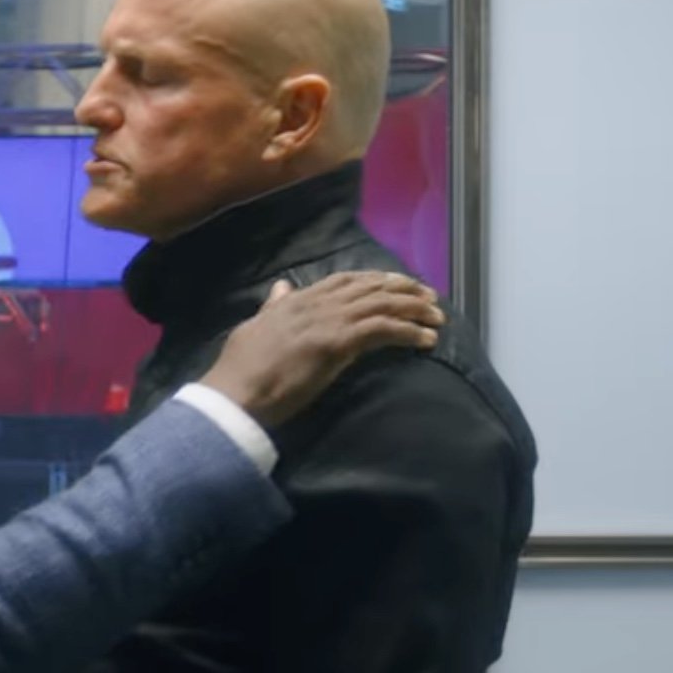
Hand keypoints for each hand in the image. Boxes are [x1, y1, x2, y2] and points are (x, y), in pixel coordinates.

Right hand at [198, 271, 443, 428]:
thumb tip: (282, 288)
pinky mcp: (339, 342)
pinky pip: (384, 329)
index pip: (345, 281)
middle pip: (370, 287)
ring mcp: (329, 321)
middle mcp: (316, 303)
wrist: (235, 392)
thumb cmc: (240, 370)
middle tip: (429, 295)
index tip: (396, 283)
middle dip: (404, 289)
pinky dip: (409, 331)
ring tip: (437, 317)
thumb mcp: (255, 328)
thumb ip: (273, 308)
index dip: (375, 280)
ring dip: (415, 309)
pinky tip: (427, 339)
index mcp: (296, 301)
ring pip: (383, 304)